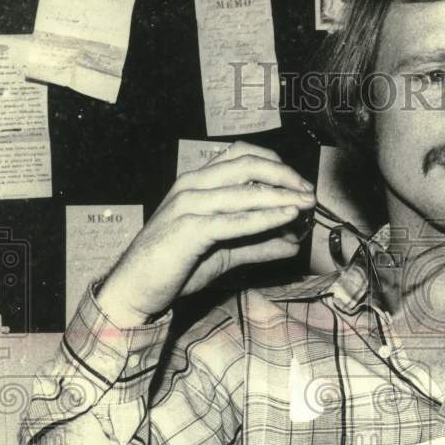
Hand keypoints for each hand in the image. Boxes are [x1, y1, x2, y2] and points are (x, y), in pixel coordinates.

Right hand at [96, 142, 315, 326]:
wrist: (135, 289)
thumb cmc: (175, 267)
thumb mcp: (226, 253)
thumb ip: (259, 246)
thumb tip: (293, 244)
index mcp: (198, 182)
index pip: (243, 155)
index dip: (277, 165)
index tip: (300, 184)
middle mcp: (193, 185)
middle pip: (248, 164)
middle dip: (286, 176)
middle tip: (310, 192)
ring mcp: (189, 204)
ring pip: (244, 190)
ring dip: (282, 196)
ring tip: (306, 204)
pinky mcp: (189, 229)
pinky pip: (233, 219)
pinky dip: (263, 217)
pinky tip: (286, 218)